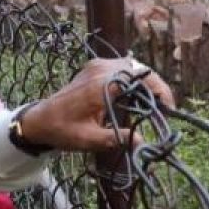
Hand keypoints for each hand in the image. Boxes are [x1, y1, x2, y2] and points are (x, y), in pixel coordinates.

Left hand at [21, 57, 174, 151]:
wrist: (39, 120)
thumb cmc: (62, 130)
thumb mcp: (89, 140)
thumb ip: (116, 139)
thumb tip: (143, 143)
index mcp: (100, 84)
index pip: (140, 77)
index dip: (160, 91)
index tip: (168, 109)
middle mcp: (100, 69)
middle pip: (140, 69)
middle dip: (156, 88)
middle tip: (165, 110)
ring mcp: (96, 65)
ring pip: (133, 66)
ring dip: (146, 83)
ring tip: (154, 106)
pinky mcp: (94, 67)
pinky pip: (122, 68)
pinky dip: (133, 80)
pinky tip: (137, 99)